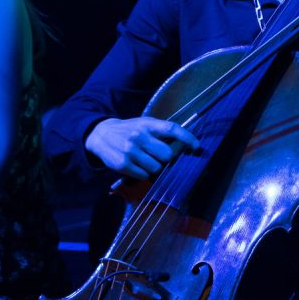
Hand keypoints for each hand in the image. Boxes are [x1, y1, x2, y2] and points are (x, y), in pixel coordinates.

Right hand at [85, 117, 199, 179]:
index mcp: (147, 124)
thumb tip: (183, 147)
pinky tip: (136, 165)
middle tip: (158, 156)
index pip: (172, 128)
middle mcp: (139, 136)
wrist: (101, 135)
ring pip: (156, 168)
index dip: (187, 137)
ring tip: (145, 160)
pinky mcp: (123, 164)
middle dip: (166, 158)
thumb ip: (160, 132)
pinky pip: (144, 175)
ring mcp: (130, 151)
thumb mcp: (143, 124)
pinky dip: (143, 173)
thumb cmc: (129, 130)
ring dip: (154, 167)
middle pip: (166, 155)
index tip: (197, 146)